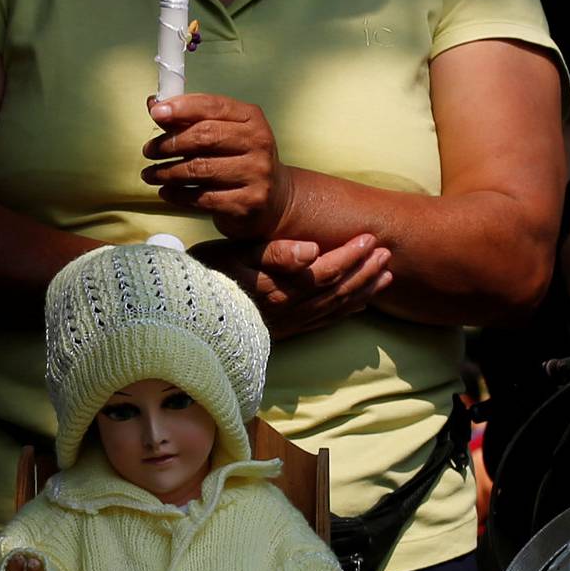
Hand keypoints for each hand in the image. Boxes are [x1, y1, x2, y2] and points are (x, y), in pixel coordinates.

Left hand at [143, 94, 292, 239]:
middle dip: (170, 143)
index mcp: (251, 119)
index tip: (156, 112)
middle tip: (149, 150)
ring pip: (200, 169)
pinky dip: (178, 195)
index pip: (213, 106)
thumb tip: (154, 105)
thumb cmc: (240, 161)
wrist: (275, 200)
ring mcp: (256, 174)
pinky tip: (166, 192)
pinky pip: (203, 198)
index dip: (181, 107)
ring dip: (168, 172)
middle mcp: (258, 143)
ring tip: (151, 174)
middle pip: (204, 137)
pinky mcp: (248, 202)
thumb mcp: (224, 133)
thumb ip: (191, 119)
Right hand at [193, 234, 390, 339]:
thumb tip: (312, 251)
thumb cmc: (206, 274)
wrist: (183, 314)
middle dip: (365, 271)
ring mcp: (287, 324)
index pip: (327, 270)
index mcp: (279, 287)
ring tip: (387, 275)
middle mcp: (288, 310)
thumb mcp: (235, 255)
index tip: (371, 237)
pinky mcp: (284, 333)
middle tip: (387, 252)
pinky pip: (322, 324)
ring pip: (334, 308)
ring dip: (363, 291)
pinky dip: (345, 312)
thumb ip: (275, 254)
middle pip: (337, 290)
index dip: (351, 253)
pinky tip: (360, 304)